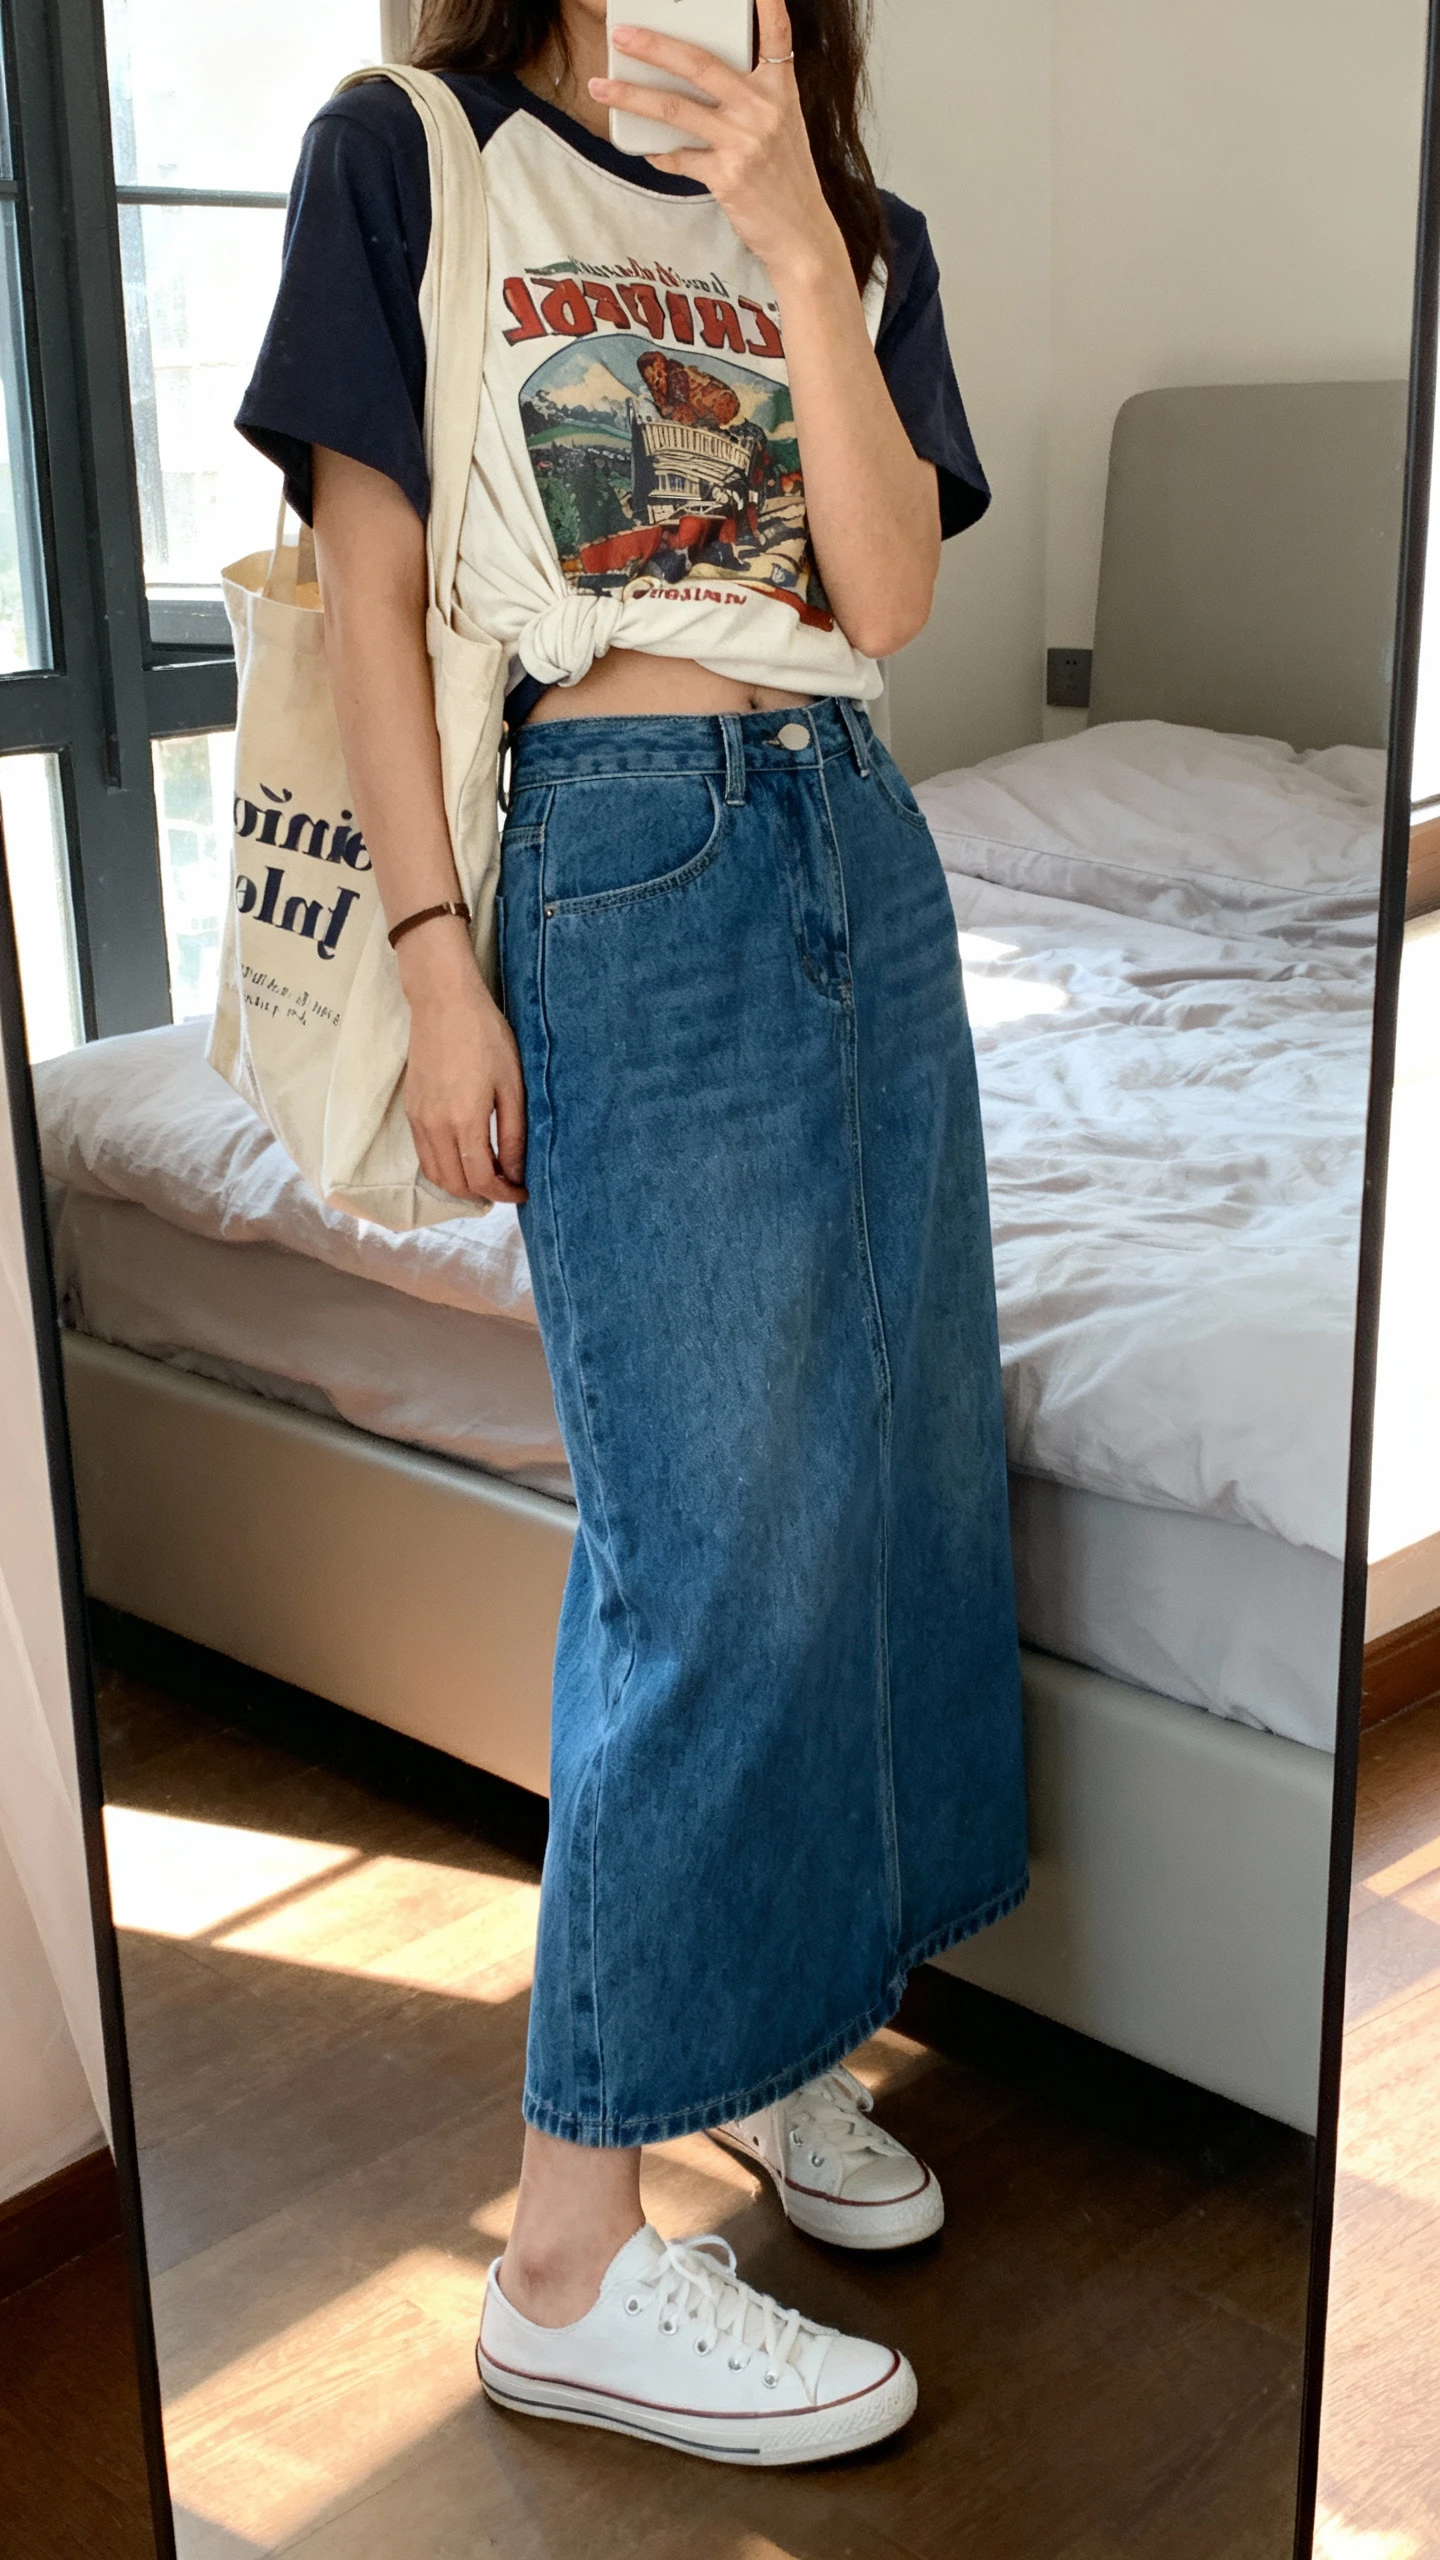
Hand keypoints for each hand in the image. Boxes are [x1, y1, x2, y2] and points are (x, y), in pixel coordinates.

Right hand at [399, 931, 527, 1205]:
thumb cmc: (486, 1037)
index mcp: (465, 1120)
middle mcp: (436, 1127)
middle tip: (507, 1186)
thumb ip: (513, 1133)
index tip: (522, 1193)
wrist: (443, 1003)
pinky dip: (444, 1168)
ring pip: (435, 1174)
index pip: (481, 1178)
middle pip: (455, 1184)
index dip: (504, 1194)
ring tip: (487, 1177)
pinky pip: (424, 1155)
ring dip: (460, 1185)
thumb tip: (516, 1172)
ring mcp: (418, 1119)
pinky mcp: (410, 1110)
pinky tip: (465, 1157)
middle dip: (483, 1194)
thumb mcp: (512, 1085)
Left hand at [593, 0, 843, 287]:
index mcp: (780, 89)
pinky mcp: (727, 176)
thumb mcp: (780, 126)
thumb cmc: (785, 178)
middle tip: (622, 36)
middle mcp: (763, 109)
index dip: (767, 4)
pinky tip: (647, 148)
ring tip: (601, 87)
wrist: (801, 234)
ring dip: (631, 96)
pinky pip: (679, 156)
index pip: (776, 36)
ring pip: (675, 108)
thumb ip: (746, 98)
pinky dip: (659, 152)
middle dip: (654, 45)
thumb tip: (691, 82)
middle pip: (699, 64)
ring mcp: (744, 142)